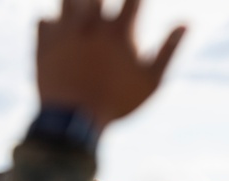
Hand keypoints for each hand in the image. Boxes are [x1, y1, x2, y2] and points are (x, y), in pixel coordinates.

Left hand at [37, 0, 185, 128]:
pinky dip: (52, 22)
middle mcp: (89, 24)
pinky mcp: (43, 43)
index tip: (139, 6)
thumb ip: (169, 49)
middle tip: (108, 16)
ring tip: (86, 18)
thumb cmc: (119, 101)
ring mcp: (63, 31)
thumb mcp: (152, 80)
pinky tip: (60, 30)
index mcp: (119, 32)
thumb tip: (186, 23)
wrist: (74, 120)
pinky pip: (42, 19)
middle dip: (104, 3)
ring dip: (78, 5)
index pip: (133, 0)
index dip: (138, 2)